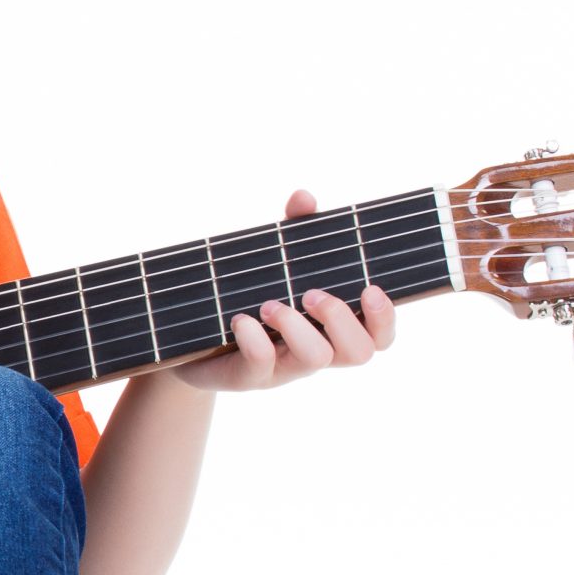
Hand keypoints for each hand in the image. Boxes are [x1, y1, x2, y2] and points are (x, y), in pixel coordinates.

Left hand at [172, 189, 397, 393]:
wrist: (188, 340)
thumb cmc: (246, 297)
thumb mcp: (273, 263)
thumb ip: (293, 231)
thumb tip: (304, 197)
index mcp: (331, 329)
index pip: (379, 337)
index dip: (384, 318)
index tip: (370, 288)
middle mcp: (314, 352)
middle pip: (359, 353)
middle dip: (341, 318)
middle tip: (312, 294)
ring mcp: (283, 369)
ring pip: (315, 360)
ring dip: (297, 327)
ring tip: (269, 304)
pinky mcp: (247, 377)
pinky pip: (261, 365)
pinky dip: (254, 339)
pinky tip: (240, 319)